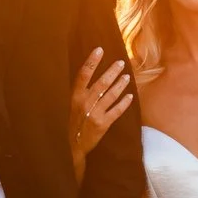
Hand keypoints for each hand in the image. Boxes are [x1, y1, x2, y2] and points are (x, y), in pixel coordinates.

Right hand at [69, 47, 132, 180]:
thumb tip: (86, 75)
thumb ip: (77, 93)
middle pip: (101, 83)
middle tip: (121, 62)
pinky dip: (124, 103)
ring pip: (111, 95)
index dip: (92, 61)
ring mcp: (95, 114)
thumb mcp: (67, 106)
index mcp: (74, 96)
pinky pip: (117, 111)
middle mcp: (85, 103)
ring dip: (120, 84)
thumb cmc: (68, 123)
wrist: (71, 147)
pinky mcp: (103, 124)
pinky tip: (130, 95)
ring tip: (127, 76)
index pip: (83, 74)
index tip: (99, 50)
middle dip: (112, 71)